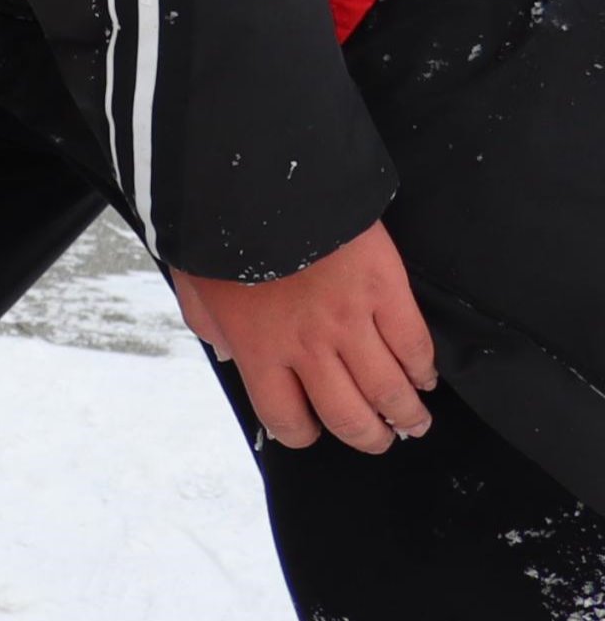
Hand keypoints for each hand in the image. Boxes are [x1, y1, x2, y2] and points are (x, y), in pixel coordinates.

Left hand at [169, 221, 433, 453]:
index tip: (314, 430)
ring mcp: (350, 321)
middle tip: (381, 439)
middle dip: (368, 437)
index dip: (304, 433)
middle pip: (347, 416)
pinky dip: (424, 368)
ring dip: (407, 413)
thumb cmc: (219, 232)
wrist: (258, 182)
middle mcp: (306, 347)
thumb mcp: (195, 287)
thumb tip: (227, 353)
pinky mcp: (386, 290)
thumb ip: (209, 326)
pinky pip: (415, 344)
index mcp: (256, 349)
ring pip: (389, 389)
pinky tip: (425, 376)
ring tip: (414, 422)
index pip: (286, 418)